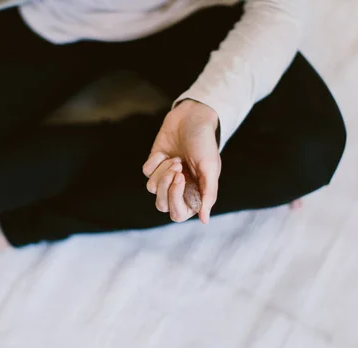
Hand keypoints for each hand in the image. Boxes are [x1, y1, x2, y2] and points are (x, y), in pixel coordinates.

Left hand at [143, 99, 220, 223]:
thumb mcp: (210, 168)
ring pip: (152, 188)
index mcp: (194, 193)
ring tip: (176, 158)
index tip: (182, 179)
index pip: (178, 214)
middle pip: (162, 205)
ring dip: (163, 171)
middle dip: (166, 187)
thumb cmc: (205, 143)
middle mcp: (178, 188)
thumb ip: (208, 195)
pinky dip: (156, 161)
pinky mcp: (154, 163)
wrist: (192, 117)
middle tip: (178, 167)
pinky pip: (147, 172)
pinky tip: (166, 152)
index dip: (176, 201)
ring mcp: (165, 176)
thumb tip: (204, 220)